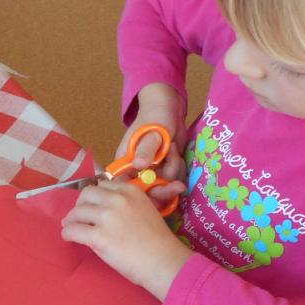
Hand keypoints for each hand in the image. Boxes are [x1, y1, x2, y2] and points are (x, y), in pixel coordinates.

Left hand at [61, 180, 191, 299]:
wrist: (162, 261)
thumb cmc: (158, 240)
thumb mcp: (146, 209)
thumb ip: (127, 203)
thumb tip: (104, 205)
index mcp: (130, 191)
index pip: (102, 185)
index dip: (94, 196)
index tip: (92, 205)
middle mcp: (117, 199)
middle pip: (86, 194)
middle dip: (80, 204)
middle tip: (78, 216)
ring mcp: (106, 217)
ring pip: (77, 212)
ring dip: (71, 220)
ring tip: (70, 226)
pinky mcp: (98, 236)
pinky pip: (73, 230)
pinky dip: (67, 233)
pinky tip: (69, 238)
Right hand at [120, 83, 184, 202]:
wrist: (170, 109)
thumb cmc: (154, 117)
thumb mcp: (150, 133)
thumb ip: (146, 149)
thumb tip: (140, 165)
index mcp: (126, 164)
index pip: (127, 188)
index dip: (141, 194)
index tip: (157, 191)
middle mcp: (137, 172)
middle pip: (147, 193)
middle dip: (164, 190)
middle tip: (178, 186)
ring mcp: (152, 173)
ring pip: (164, 187)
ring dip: (174, 172)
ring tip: (172, 150)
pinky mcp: (166, 171)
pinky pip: (174, 181)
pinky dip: (179, 170)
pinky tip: (176, 155)